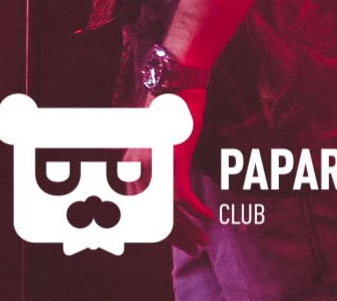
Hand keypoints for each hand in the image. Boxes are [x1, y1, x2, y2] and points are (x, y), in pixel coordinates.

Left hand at [128, 85, 210, 252]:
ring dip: (189, 230)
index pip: (141, 214)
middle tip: (197, 249)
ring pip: (169, 213)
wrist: (178, 86)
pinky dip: (197, 210)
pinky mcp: (172, 162)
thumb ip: (154, 169)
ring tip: (203, 241)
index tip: (181, 243)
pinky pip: (184, 197)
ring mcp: (153, 168)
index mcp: (128, 169)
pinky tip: (209, 216)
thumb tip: (165, 194)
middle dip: (178, 239)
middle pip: (155, 219)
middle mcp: (135, 171)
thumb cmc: (169, 114)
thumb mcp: (155, 146)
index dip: (163, 234)